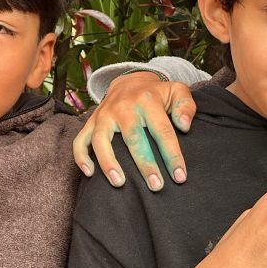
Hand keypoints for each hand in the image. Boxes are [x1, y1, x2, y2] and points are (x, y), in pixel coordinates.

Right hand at [74, 71, 197, 188]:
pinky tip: (90, 174)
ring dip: (109, 163)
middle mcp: (123, 107)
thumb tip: (184, 126)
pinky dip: (81, 157)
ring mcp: (104, 115)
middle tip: (156, 186)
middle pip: (133, 138)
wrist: (129, 81)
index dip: (172, 155)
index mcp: (147, 100)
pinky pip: (80, 140)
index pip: (162, 131)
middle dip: (144, 164)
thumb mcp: (177, 91)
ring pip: (101, 140)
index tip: (180, 176)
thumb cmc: (157, 94)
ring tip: (120, 183)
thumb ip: (186, 106)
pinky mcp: (91, 122)